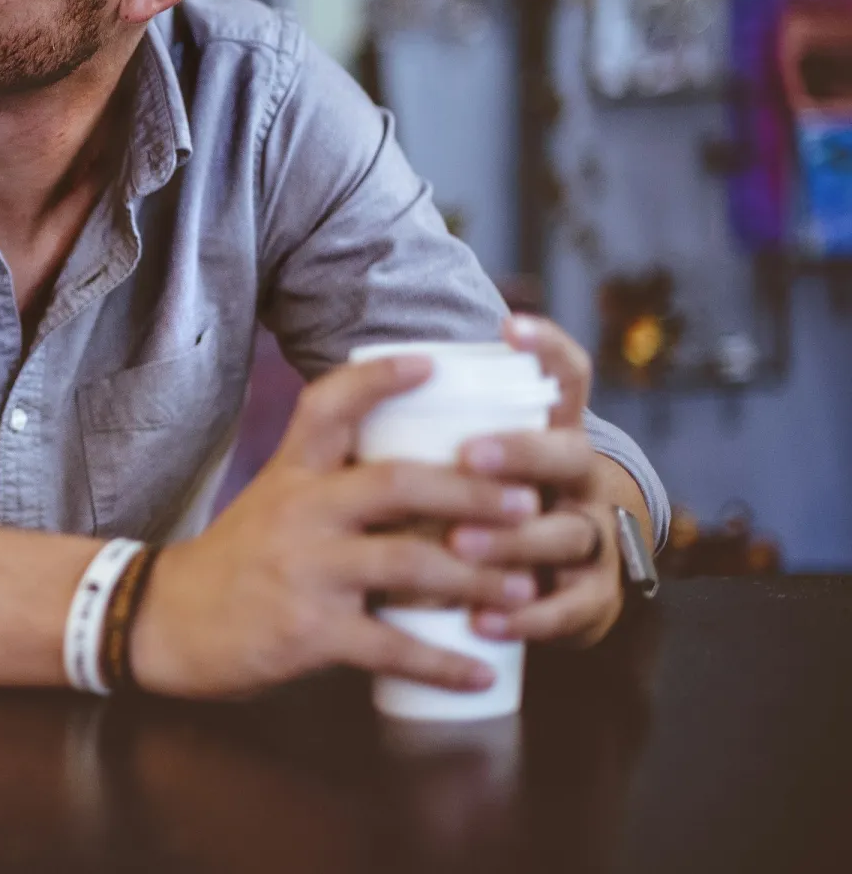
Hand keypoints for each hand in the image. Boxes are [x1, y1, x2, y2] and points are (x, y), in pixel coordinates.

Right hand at [129, 354, 543, 699]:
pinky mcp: (308, 630)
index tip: (432, 361)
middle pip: (397, 484)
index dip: (379, 378)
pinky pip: (390, 645)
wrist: (163, 621)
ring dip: (478, 578)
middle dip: (472, 492)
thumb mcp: (272, 501)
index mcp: (293, 474)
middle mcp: (300, 511)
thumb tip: (422, 476)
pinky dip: (442, 662)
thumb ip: (332, 484)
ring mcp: (305, 570)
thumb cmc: (233, 562)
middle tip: (527, 504)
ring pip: (409, 563)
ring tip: (526, 589)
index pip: (330, 405)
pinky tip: (478, 672)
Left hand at [450, 316, 628, 647]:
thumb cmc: (480, 514)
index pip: (566, 379)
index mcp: (549, 437)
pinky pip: (569, 608)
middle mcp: (579, 480)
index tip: (509, 326)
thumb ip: (431, 433)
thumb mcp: (463, 470)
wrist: (547, 591)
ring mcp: (591, 538)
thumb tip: (357, 379)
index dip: (548, 348)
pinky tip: (486, 621)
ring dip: (513, 539)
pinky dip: (527, 616)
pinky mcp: (591, 599)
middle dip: (520, 451)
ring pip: (566, 533)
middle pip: (568, 453)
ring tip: (462, 544)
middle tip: (469, 454)